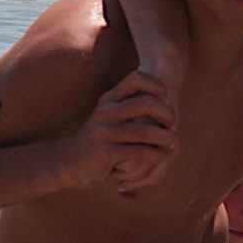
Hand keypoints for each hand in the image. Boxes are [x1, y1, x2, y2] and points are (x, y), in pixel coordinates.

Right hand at [69, 69, 176, 193]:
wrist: (69, 163)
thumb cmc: (98, 139)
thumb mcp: (108, 116)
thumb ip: (127, 105)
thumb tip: (161, 94)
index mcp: (108, 99)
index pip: (136, 78)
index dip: (157, 85)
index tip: (166, 98)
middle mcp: (105, 112)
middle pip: (146, 103)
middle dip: (167, 114)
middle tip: (173, 124)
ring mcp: (104, 132)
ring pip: (146, 131)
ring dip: (166, 138)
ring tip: (173, 143)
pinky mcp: (105, 153)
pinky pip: (139, 152)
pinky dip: (156, 155)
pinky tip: (162, 157)